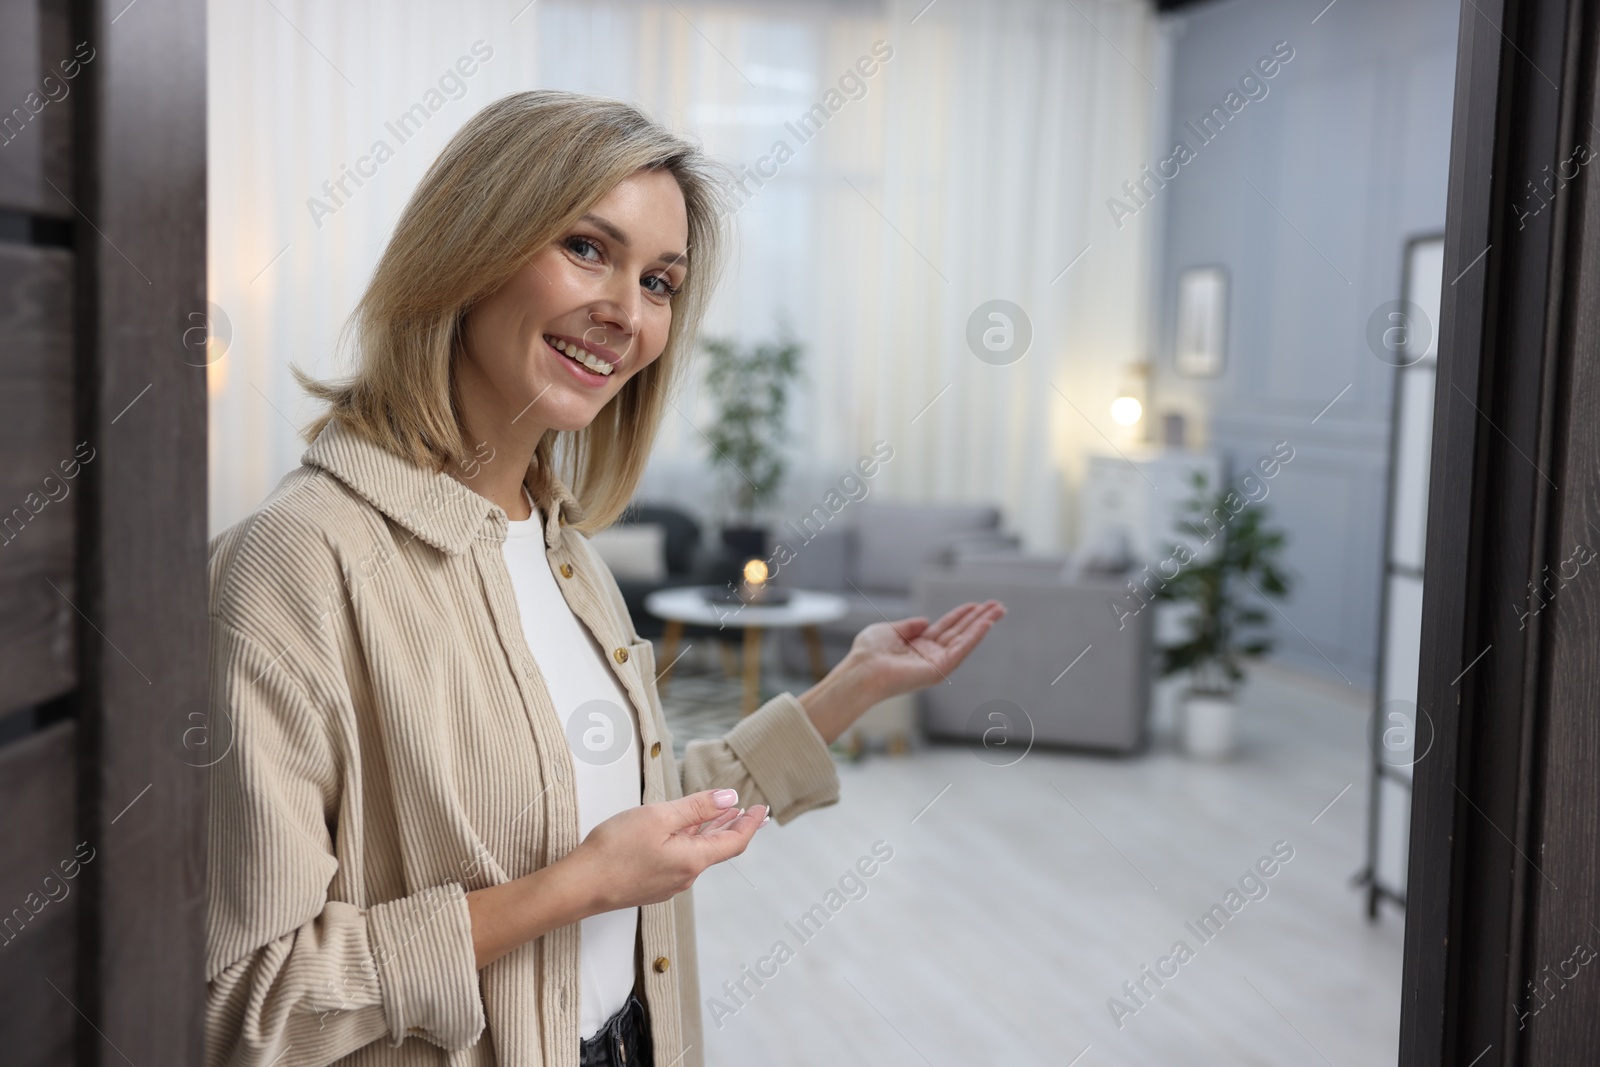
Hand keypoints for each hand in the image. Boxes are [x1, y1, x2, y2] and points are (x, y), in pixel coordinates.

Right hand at [566, 789, 768, 913]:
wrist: (580, 886)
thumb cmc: (614, 850)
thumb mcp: (659, 817)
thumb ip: (697, 808)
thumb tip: (730, 799)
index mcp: (693, 861)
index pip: (735, 842)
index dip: (751, 824)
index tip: (762, 808)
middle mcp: (686, 877)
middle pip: (718, 848)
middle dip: (734, 826)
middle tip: (750, 811)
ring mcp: (668, 883)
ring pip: (699, 853)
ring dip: (711, 831)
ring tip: (722, 813)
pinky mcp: (652, 884)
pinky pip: (681, 859)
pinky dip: (691, 840)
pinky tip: (685, 830)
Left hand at [848, 599, 1005, 702]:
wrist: (862, 670)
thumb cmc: (868, 653)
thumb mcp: (888, 630)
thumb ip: (908, 626)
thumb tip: (926, 621)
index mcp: (918, 647)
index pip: (946, 628)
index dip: (962, 615)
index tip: (977, 605)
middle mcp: (930, 655)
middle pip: (960, 632)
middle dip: (979, 618)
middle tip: (998, 605)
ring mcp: (936, 663)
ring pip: (965, 639)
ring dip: (983, 624)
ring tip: (999, 610)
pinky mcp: (939, 669)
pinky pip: (961, 649)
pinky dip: (975, 636)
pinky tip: (987, 623)